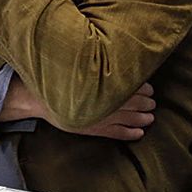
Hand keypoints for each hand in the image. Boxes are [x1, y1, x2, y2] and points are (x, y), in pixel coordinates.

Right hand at [0, 77, 155, 140]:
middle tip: (153, 101)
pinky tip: (140, 133)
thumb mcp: (79, 68)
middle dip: (146, 103)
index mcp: (102, 84)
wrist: (38, 98)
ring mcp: (100, 117)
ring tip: (150, 117)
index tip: (150, 88)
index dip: (143, 88)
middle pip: (134, 102)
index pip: (130, 87)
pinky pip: (118, 133)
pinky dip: (131, 133)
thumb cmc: (60, 80)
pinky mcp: (94, 129)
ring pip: (129, 118)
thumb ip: (98, 67)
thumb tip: (116, 58)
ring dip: (143, 118)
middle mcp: (104, 101)